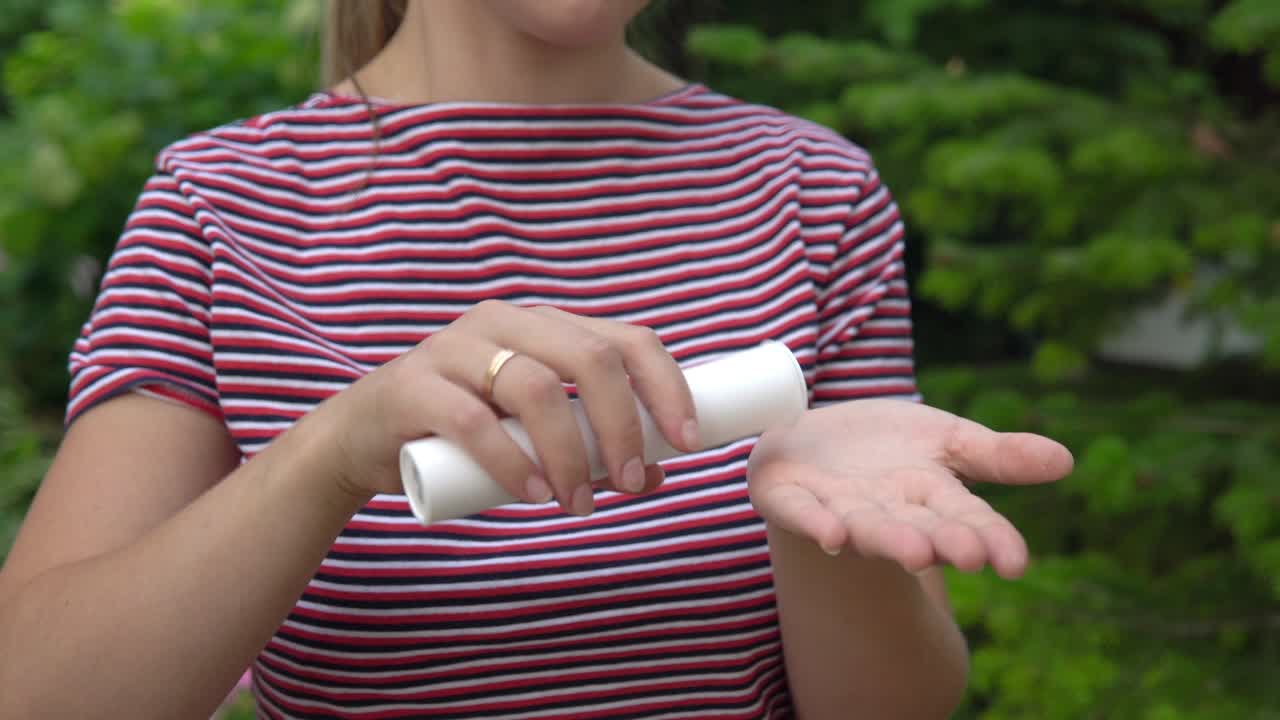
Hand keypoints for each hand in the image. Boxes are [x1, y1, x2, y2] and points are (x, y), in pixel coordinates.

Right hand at [305, 301, 699, 512]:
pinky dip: (511, 462)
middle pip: (590, 358)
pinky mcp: (413, 384)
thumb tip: (656, 474)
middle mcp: (505, 323)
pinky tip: (532, 495)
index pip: (627, 339)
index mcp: (545, 326)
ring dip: (570, 454)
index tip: (689, 443)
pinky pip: (474, 420)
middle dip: (624, 425)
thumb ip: (589, 447)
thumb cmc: (462, 433)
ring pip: (536, 388)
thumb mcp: (533, 435)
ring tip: (578, 505)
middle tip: (632, 483)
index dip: (667, 387)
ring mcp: (455, 347)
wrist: (362, 439)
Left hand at [746, 399, 1072, 577]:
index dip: (992, 541)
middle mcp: (887, 512)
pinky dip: (817, 525)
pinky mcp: (788, 498)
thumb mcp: (947, 439)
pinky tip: (832, 537)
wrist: (808, 439)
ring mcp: (837, 508)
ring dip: (887, 539)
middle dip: (941, 543)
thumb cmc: (885, 446)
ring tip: (912, 550)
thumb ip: (999, 455)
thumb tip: (1066, 460)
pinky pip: (802, 515)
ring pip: (865, 529)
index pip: (969, 522)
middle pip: (919, 530)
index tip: (1015, 563)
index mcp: (930, 498)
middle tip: (966, 556)